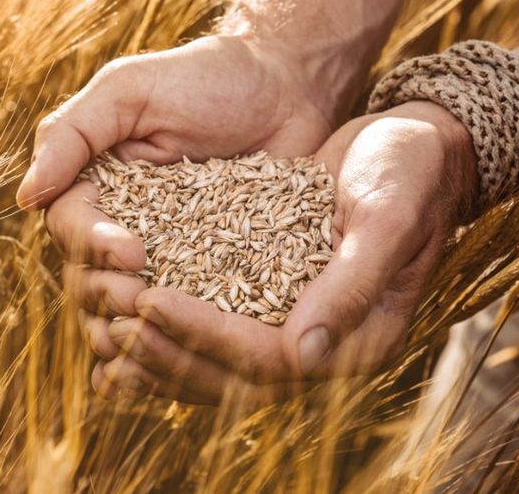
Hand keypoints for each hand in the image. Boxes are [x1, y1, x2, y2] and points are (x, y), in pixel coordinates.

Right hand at [15, 35, 345, 386]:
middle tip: (145, 300)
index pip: (72, 230)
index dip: (94, 250)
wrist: (285, 82)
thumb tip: (24, 197)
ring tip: (158, 338)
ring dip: (136, 329)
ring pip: (131, 307)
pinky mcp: (215, 272)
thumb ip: (71, 135)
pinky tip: (186, 362)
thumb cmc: (202, 76)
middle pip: (93, 278)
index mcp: (93, 185)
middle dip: (112, 295)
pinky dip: (179, 338)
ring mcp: (169, 252)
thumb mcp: (128, 90)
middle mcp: (123, 223)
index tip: (134, 252)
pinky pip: (187, 311)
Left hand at [97, 101, 478, 402]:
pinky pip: (215, 331)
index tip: (151, 302)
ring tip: (105, 331)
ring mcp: (296, 325)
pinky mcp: (272, 299)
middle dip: (170, 352)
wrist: (413, 144)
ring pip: (217, 364)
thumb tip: (302, 354)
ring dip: (161, 353)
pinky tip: (124, 319)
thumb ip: (350, 284)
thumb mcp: (385, 216)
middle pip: (233, 375)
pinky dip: (170, 332)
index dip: (205, 335)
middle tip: (113, 324)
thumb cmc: (407, 170)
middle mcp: (324, 343)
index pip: (267, 359)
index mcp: (360, 336)